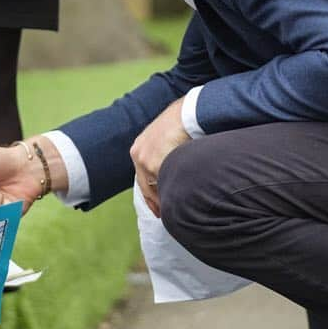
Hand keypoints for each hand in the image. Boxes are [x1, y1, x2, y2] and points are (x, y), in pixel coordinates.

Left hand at [130, 98, 191, 217]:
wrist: (189, 112)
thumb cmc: (183, 123)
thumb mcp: (167, 139)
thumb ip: (164, 155)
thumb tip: (171, 171)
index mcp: (139, 150)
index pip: (142, 180)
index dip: (151, 197)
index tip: (158, 210)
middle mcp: (139, 155)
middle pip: (146, 188)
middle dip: (157, 203)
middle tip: (165, 216)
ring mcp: (146, 160)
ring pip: (156, 187)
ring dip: (167, 197)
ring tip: (178, 207)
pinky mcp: (156, 163)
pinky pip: (165, 182)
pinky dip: (174, 189)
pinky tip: (183, 195)